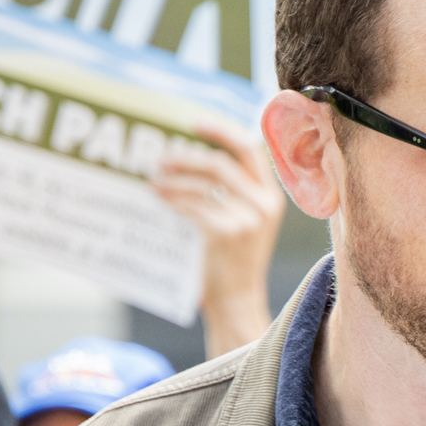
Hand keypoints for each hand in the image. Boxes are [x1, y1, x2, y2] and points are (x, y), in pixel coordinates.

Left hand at [156, 120, 282, 356]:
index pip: (251, 149)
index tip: (196, 124)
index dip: (223, 132)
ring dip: (173, 180)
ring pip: (203, 185)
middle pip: (221, 164)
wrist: (237, 301)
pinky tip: (158, 198)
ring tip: (153, 180)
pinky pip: (193, 207)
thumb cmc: (233, 262)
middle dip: (188, 157)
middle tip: (162, 158)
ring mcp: (247, 220)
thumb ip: (234, 194)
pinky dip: (172, 200)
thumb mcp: (246, 223)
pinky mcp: (227, 234)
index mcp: (272, 197)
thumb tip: (193, 160)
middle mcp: (264, 205)